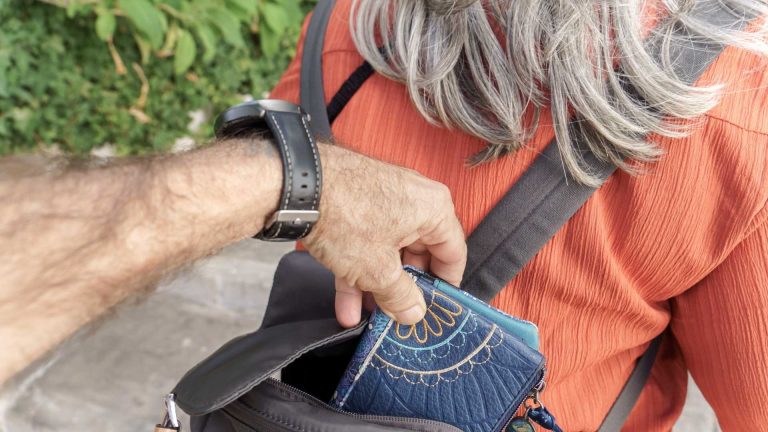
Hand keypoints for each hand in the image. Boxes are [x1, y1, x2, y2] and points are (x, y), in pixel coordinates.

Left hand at [303, 144, 466, 327]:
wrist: (296, 186)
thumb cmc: (346, 217)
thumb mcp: (378, 270)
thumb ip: (401, 296)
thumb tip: (414, 313)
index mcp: (434, 209)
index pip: (453, 254)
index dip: (444, 287)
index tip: (435, 310)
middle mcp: (414, 199)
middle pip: (418, 254)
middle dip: (402, 291)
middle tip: (396, 317)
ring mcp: (383, 200)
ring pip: (387, 252)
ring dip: (375, 287)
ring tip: (365, 317)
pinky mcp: (356, 203)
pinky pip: (365, 242)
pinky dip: (357, 270)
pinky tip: (344, 304)